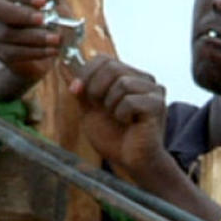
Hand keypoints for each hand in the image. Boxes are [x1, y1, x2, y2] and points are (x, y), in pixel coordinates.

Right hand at [0, 0, 65, 82]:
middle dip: (21, 14)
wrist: (45, 50)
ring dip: (33, 37)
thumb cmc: (49, 20)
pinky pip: (12, 52)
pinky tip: (50, 51)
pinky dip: (34, 52)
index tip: (42, 1)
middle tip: (43, 20)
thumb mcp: (55, 6)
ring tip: (55, 39)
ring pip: (6, 33)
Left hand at [69, 55, 171, 181]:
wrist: (131, 161)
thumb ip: (80, 89)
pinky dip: (122, 114)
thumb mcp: (89, 110)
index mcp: (127, 76)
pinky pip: (130, 101)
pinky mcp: (158, 104)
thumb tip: (62, 65)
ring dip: (110, 105)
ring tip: (117, 118)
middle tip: (98, 107)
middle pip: (112, 66)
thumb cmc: (113, 137)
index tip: (76, 90)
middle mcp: (142, 79)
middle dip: (96, 88)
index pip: (103, 59)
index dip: (86, 72)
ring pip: (122, 83)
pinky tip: (129, 124)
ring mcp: (153, 90)